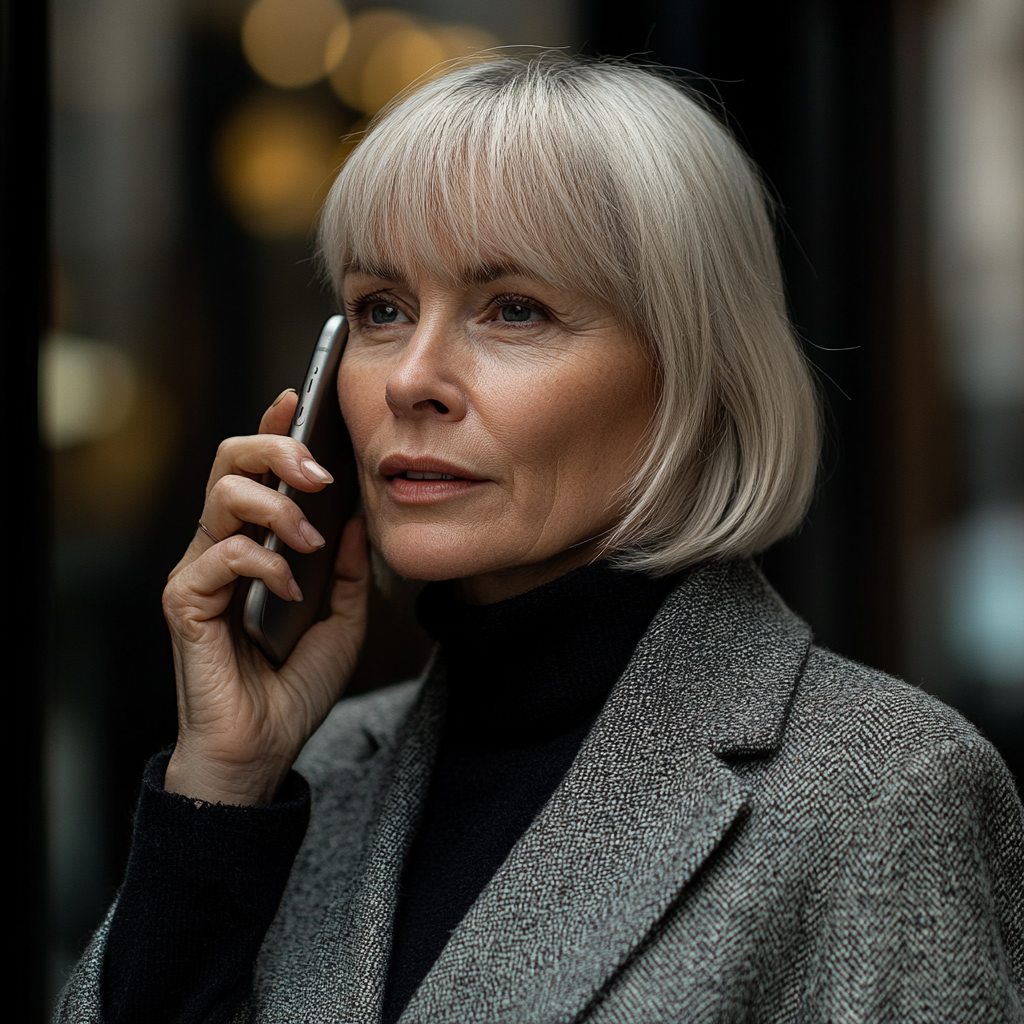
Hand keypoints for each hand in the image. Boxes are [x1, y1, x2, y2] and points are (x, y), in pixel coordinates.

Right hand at [162, 389, 368, 805]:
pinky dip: (265, 562)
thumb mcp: (344, 618)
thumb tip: (364, 515)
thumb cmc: (295, 684)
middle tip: (318, 468)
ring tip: (311, 540)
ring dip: (277, 507)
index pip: (258, 469)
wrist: (263, 748)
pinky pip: (222, 555)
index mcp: (257, 543)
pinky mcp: (186, 601)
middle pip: (232, 460)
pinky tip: (291, 588)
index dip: (275, 427)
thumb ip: (353, 567)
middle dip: (277, 448)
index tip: (302, 396)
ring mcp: (200, 571)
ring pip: (222, 495)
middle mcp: (222, 546)